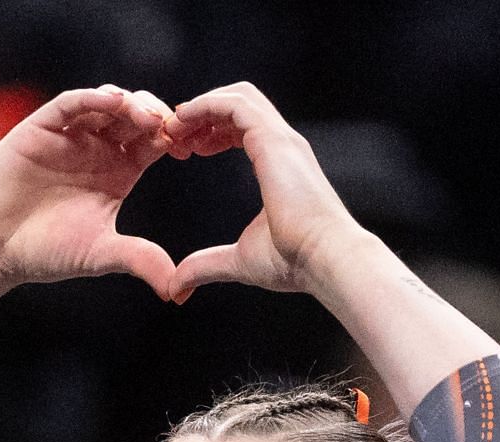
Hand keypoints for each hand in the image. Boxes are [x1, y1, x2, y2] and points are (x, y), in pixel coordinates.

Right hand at [0, 85, 175, 294]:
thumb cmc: (43, 253)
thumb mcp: (99, 254)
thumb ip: (138, 260)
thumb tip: (176, 289)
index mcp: (118, 173)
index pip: (153, 143)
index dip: (173, 139)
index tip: (188, 148)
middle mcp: (97, 150)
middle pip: (135, 117)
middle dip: (155, 115)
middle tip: (171, 126)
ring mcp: (69, 136)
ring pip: (106, 104)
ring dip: (129, 104)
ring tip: (144, 116)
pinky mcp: (40, 128)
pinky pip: (70, 104)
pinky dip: (92, 98)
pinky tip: (112, 102)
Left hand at [163, 82, 363, 302]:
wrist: (325, 259)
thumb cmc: (295, 262)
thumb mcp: (240, 261)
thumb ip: (206, 265)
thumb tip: (177, 287)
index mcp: (279, 165)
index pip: (243, 128)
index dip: (211, 132)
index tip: (186, 150)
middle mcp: (283, 146)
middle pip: (240, 103)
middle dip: (203, 113)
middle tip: (175, 137)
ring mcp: (280, 139)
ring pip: (237, 96)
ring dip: (200, 106)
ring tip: (174, 128)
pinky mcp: (273, 140)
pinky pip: (234, 104)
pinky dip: (205, 105)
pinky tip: (182, 121)